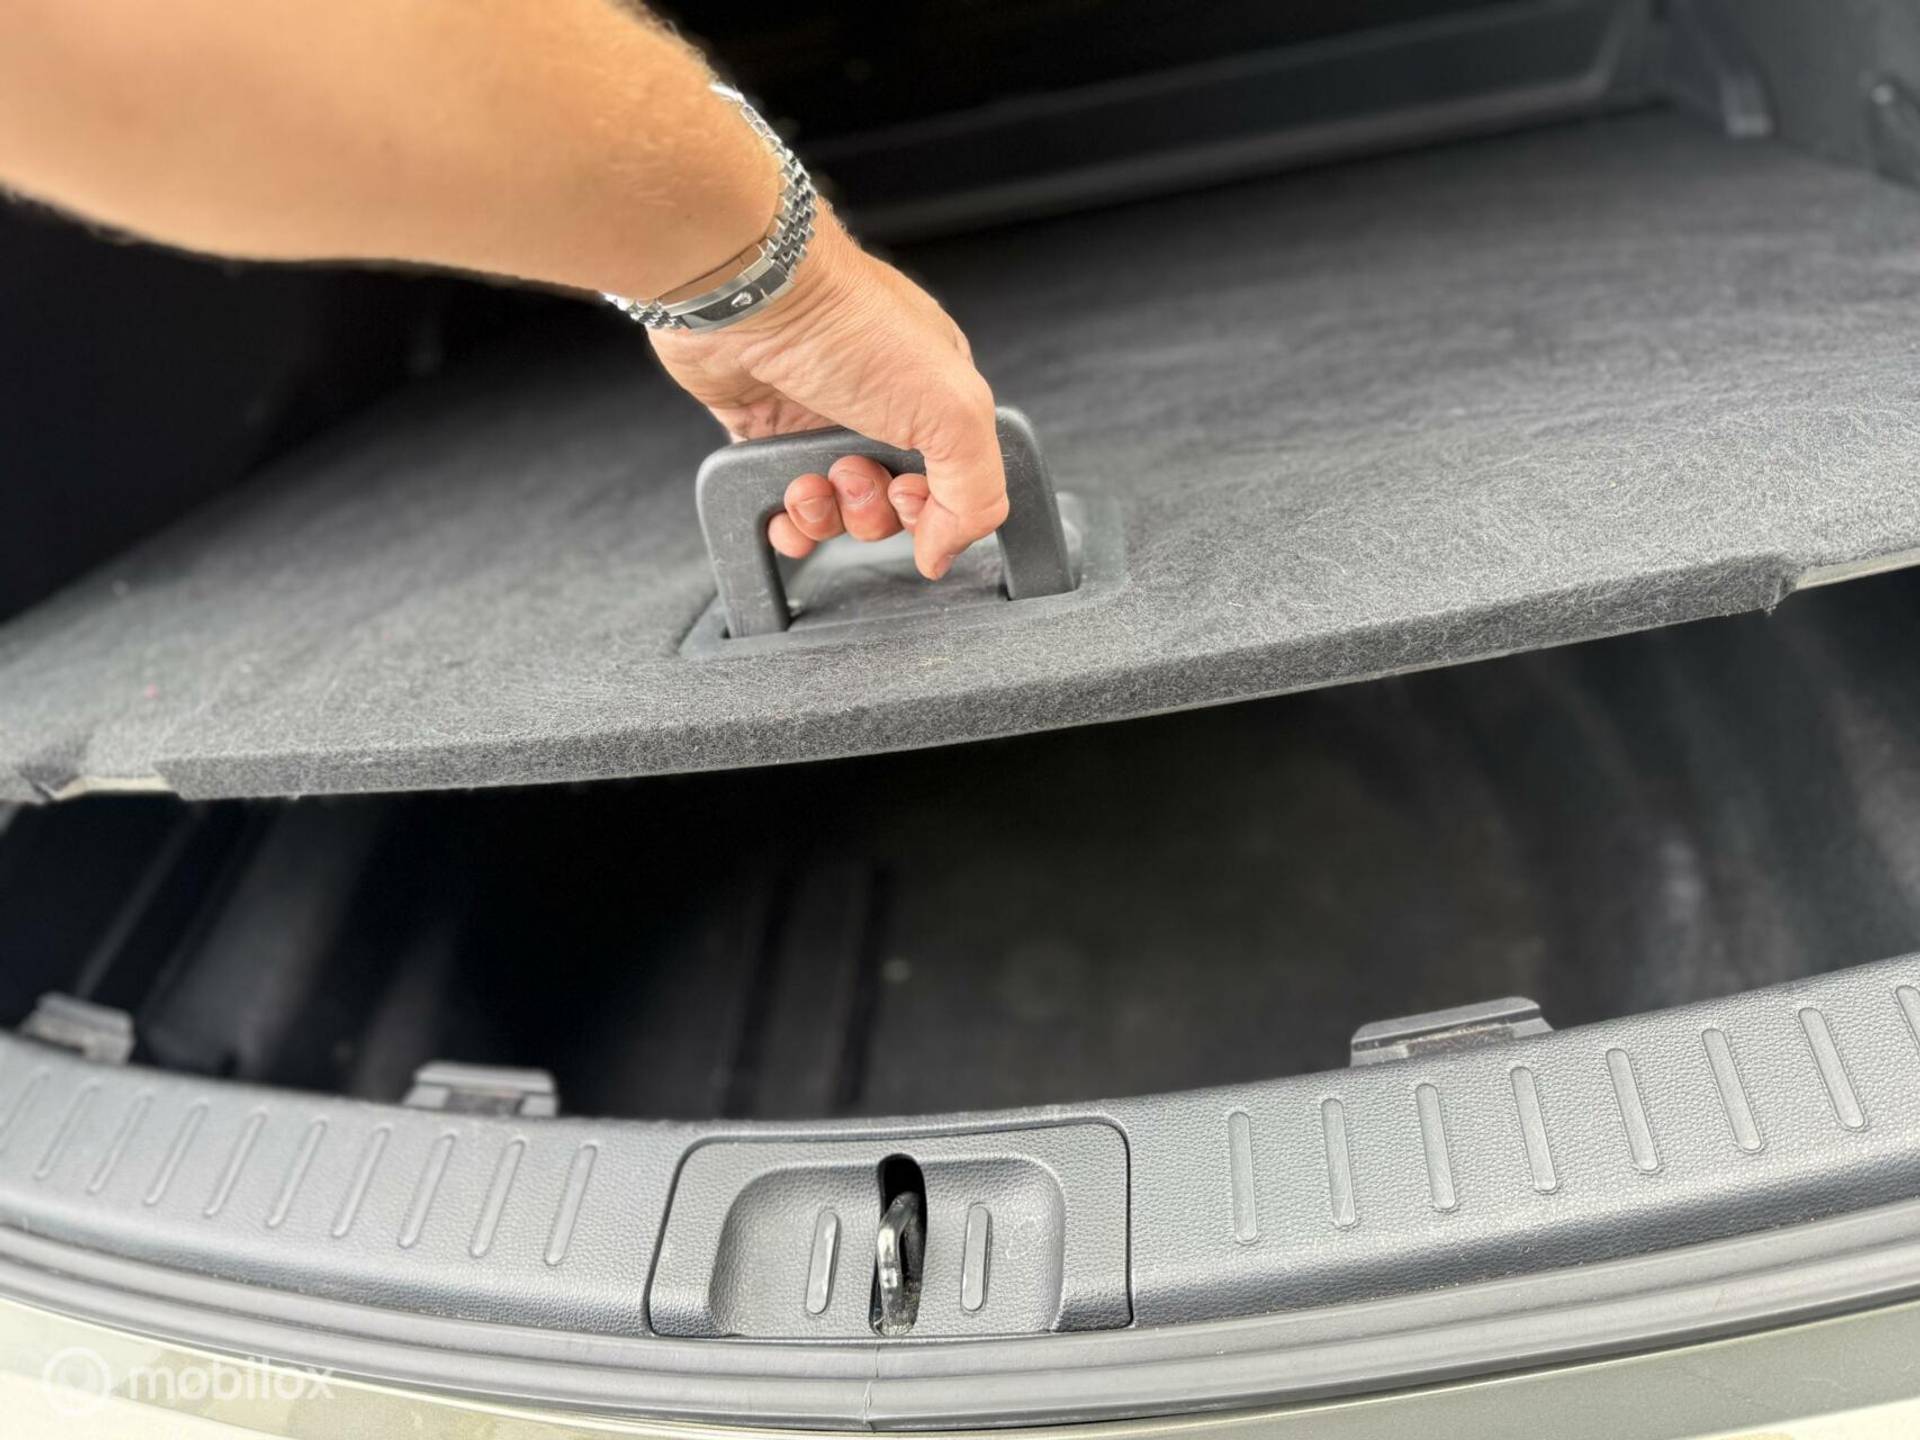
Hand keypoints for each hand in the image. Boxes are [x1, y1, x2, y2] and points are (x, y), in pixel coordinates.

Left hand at [650, 209, 1004, 579]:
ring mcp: (821, 422)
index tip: (905, 490)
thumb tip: (944, 551)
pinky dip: (787, 523)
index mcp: (936, 395)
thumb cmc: (848, 323)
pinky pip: (783, 505)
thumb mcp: (952, 409)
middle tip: (849, 471)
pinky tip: (783, 512)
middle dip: (871, 510)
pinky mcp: (765, 433)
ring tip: (808, 483)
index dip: (930, 507)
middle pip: (893, 506)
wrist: (748, 293)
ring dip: (825, 517)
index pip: (952, 484)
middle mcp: (882, 408)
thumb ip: (975, 491)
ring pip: (837, 511)